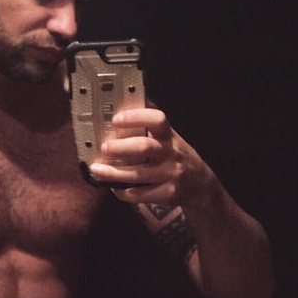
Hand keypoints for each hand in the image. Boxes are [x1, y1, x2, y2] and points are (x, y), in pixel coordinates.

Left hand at [89, 108, 211, 204]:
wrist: (200, 185)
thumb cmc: (177, 157)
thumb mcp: (170, 138)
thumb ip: (151, 126)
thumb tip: (130, 102)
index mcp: (170, 136)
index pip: (157, 120)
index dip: (136, 117)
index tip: (116, 119)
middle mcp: (172, 153)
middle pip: (145, 147)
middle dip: (121, 147)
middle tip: (104, 147)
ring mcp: (171, 174)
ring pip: (138, 174)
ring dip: (114, 172)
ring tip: (96, 169)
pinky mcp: (168, 193)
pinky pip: (142, 194)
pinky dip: (124, 192)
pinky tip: (114, 188)